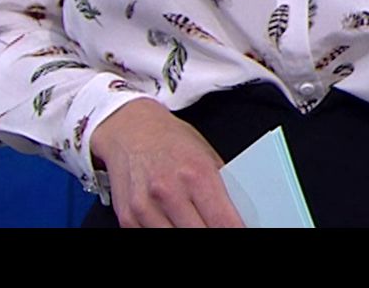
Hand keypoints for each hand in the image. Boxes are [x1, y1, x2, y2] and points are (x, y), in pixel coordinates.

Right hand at [90, 98, 244, 227]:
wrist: (131, 130)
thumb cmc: (171, 141)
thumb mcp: (206, 155)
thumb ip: (222, 186)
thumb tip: (239, 214)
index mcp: (197, 174)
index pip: (223, 221)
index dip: (235, 229)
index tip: (240, 230)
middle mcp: (169, 191)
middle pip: (200, 233)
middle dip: (213, 232)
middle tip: (217, 225)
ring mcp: (145, 207)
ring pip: (174, 238)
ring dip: (189, 234)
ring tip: (196, 222)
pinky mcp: (128, 218)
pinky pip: (150, 235)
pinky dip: (166, 231)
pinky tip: (173, 222)